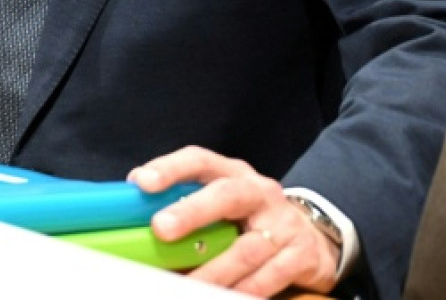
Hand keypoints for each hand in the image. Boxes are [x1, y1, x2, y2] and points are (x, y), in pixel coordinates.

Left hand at [130, 147, 339, 297]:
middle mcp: (259, 192)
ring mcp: (283, 223)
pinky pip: (270, 277)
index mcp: (233, 174)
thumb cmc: (251, 219)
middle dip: (191, 212)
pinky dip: (243, 291)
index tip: (141, 182)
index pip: (199, 160)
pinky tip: (221, 297)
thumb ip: (186, 204)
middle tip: (161, 229)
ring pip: (246, 248)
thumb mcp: (223, 202)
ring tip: (184, 286)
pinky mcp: (300, 255)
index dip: (170, 168)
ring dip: (212, 270)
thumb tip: (132, 217)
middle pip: (226, 195)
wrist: (313, 238)